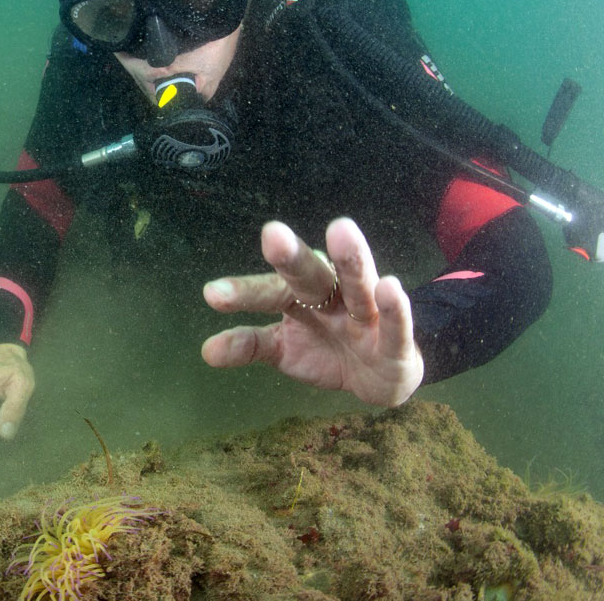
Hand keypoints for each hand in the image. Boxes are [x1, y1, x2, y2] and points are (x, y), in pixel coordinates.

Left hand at [200, 218, 422, 406]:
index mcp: (300, 295)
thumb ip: (250, 344)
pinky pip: (396, 324)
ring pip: (357, 286)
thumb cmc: (324, 348)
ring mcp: (365, 316)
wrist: (379, 374)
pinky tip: (389, 287)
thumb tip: (206, 351)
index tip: (212, 294)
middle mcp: (331, 296)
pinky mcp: (396, 342)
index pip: (269, 291)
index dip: (244, 292)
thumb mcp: (283, 348)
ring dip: (351, 260)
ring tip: (340, 230)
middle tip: (272, 234)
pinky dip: (395, 308)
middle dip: (292, 257)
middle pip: (310, 275)